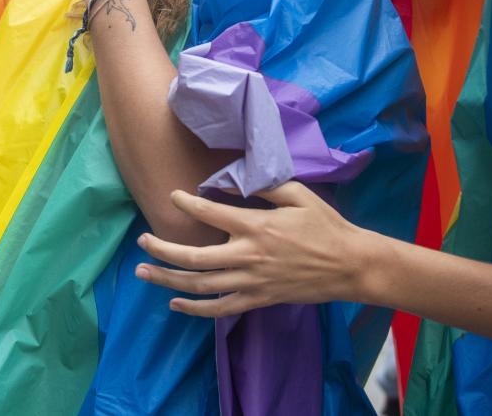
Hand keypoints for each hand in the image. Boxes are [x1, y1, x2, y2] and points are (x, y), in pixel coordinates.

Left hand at [133, 181, 372, 317]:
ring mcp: (252, 282)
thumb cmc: (325, 225)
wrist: (350, 265)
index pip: (210, 214)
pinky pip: (220, 309)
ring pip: (200, 285)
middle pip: (194, 257)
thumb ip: (262, 188)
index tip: (172, 197)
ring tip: (143, 271)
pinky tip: (175, 302)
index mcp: (258, 226)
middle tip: (141, 241)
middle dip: (162, 249)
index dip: (186, 205)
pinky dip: (194, 309)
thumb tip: (229, 184)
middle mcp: (249, 256)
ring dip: (168, 279)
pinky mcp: (259, 300)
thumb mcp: (298, 195)